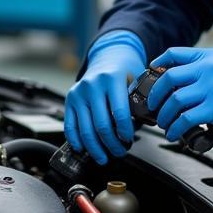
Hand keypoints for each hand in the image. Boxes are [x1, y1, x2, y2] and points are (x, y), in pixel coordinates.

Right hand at [64, 31, 145, 163]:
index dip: (125, 132)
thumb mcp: (137, 80)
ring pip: (85, 129)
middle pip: (102, 125)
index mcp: (112, 79)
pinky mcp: (69, 99)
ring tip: (104, 156)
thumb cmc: (125, 71)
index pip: (120, 113)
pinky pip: (70, 125)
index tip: (129, 140)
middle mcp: (93, 85)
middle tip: (120, 151)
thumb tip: (144, 126)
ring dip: (96, 148)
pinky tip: (84, 149)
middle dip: (112, 144)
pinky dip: (76, 141)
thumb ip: (138, 101)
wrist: (108, 56)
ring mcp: (79, 92)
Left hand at [147, 47, 212, 143]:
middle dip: (155, 95)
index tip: (150, 73)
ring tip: (165, 123)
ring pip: (174, 100)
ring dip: (164, 115)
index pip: (175, 54)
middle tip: (153, 105)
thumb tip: (177, 82)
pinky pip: (185, 119)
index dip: (158, 63)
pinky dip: (175, 128)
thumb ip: (204, 70)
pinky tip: (174, 133)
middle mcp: (210, 69)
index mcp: (210, 57)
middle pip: (168, 78)